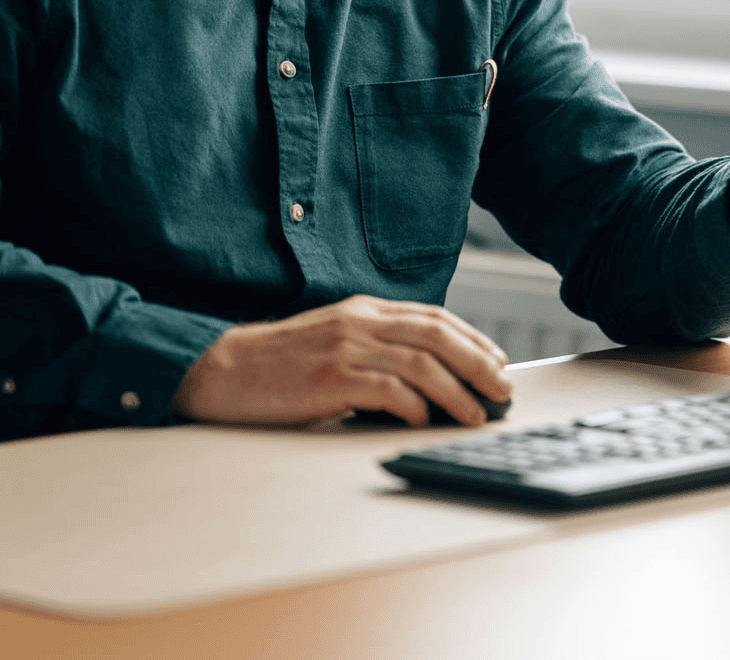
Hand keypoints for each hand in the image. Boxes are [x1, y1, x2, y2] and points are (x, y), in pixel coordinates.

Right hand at [172, 295, 512, 426]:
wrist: (226, 371)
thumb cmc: (281, 364)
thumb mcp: (333, 340)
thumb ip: (374, 346)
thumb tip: (425, 375)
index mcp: (363, 310)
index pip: (433, 317)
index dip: (473, 339)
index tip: (497, 361)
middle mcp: (360, 322)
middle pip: (437, 335)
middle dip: (478, 363)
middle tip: (503, 389)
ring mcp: (346, 347)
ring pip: (421, 364)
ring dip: (457, 391)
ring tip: (477, 415)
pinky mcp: (332, 378)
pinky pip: (388, 389)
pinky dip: (415, 405)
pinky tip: (425, 420)